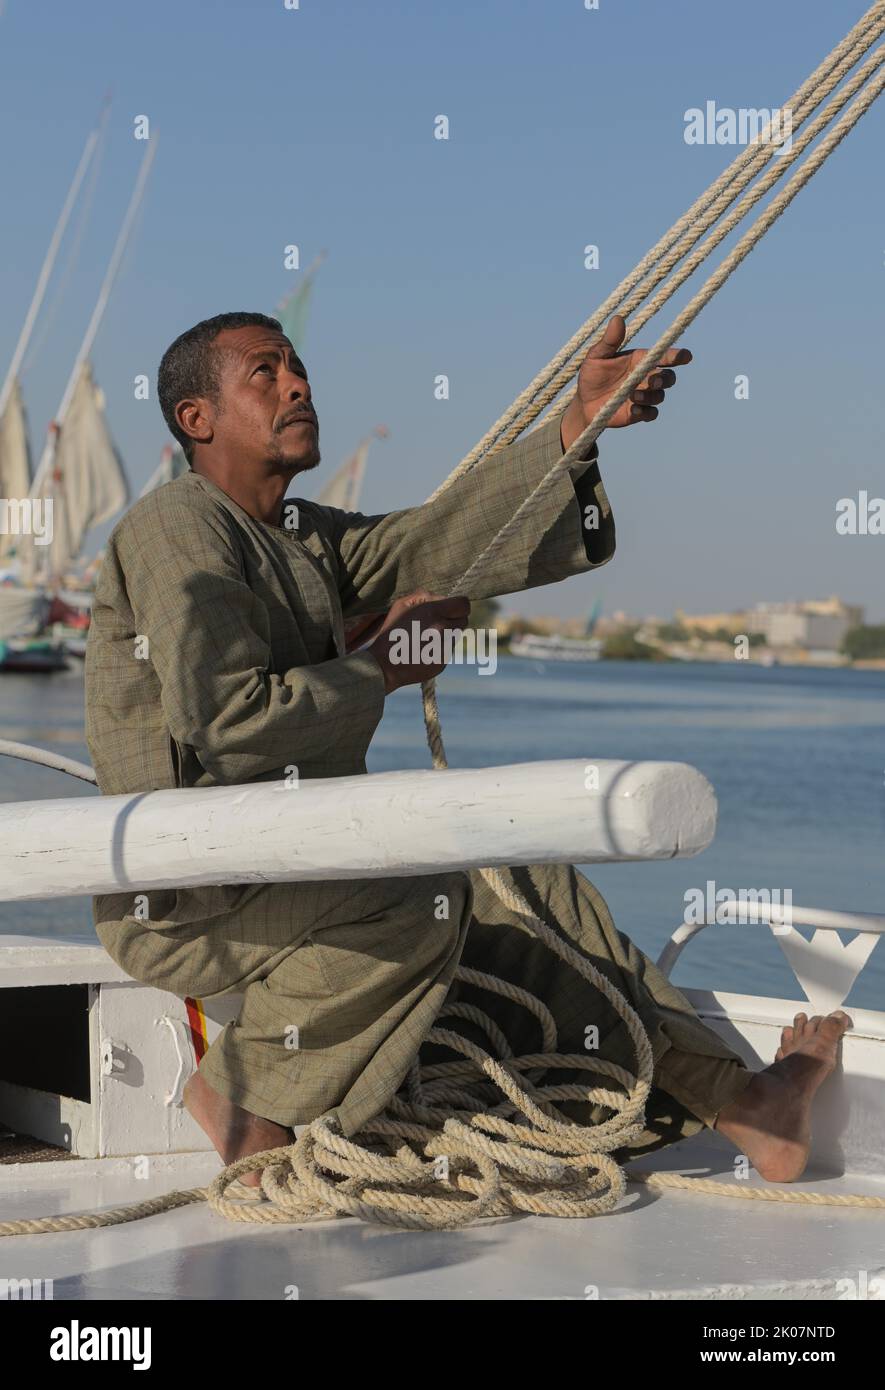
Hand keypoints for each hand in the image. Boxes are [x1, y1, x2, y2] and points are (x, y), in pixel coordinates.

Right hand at [366, 590, 470, 693]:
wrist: (384, 665)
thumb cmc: (391, 631)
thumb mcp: (401, 605)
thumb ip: (425, 596)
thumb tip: (443, 599)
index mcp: (433, 612)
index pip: (464, 604)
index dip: (459, 605)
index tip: (452, 608)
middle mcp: (442, 630)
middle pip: (463, 621)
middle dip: (452, 620)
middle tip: (437, 623)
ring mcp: (444, 648)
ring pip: (456, 636)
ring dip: (447, 634)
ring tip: (426, 638)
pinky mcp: (443, 662)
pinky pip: (448, 651)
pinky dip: (440, 649)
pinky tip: (424, 650)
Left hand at [560, 314, 691, 449]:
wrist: (584, 402)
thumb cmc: (592, 374)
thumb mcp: (597, 356)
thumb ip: (609, 340)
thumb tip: (617, 318)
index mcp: (640, 360)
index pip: (663, 356)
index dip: (676, 356)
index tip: (686, 356)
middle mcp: (646, 377)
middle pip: (669, 377)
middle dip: (665, 379)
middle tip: (652, 380)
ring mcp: (644, 396)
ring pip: (660, 396)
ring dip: (650, 396)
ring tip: (633, 395)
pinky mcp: (639, 413)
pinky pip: (651, 414)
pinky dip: (646, 412)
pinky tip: (633, 410)